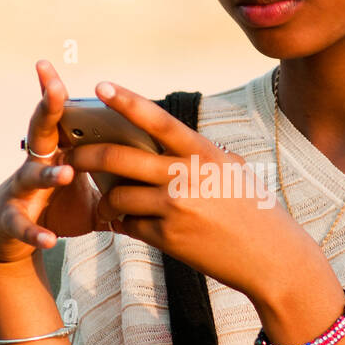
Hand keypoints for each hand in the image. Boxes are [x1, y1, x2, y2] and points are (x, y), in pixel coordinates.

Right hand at [0, 59, 117, 265]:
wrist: (7, 235)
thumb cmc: (54, 206)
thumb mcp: (90, 193)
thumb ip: (118, 183)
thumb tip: (161, 177)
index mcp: (59, 151)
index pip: (64, 116)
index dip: (63, 93)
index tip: (66, 70)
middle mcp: (36, 163)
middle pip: (41, 130)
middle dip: (47, 107)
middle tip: (55, 86)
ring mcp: (21, 190)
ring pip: (32, 175)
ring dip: (49, 174)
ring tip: (67, 172)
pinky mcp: (11, 219)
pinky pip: (22, 224)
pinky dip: (35, 231)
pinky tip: (49, 238)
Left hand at [67, 79, 325, 301]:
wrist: (273, 259)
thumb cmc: (252, 211)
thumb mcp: (230, 172)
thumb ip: (194, 157)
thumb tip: (154, 146)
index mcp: (204, 153)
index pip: (158, 120)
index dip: (127, 101)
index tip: (101, 85)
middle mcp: (187, 177)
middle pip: (119, 159)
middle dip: (86, 157)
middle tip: (70, 155)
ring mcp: (176, 209)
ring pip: (118, 197)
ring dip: (106, 200)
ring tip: (105, 203)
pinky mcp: (169, 240)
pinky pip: (131, 226)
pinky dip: (126, 225)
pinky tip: (129, 226)